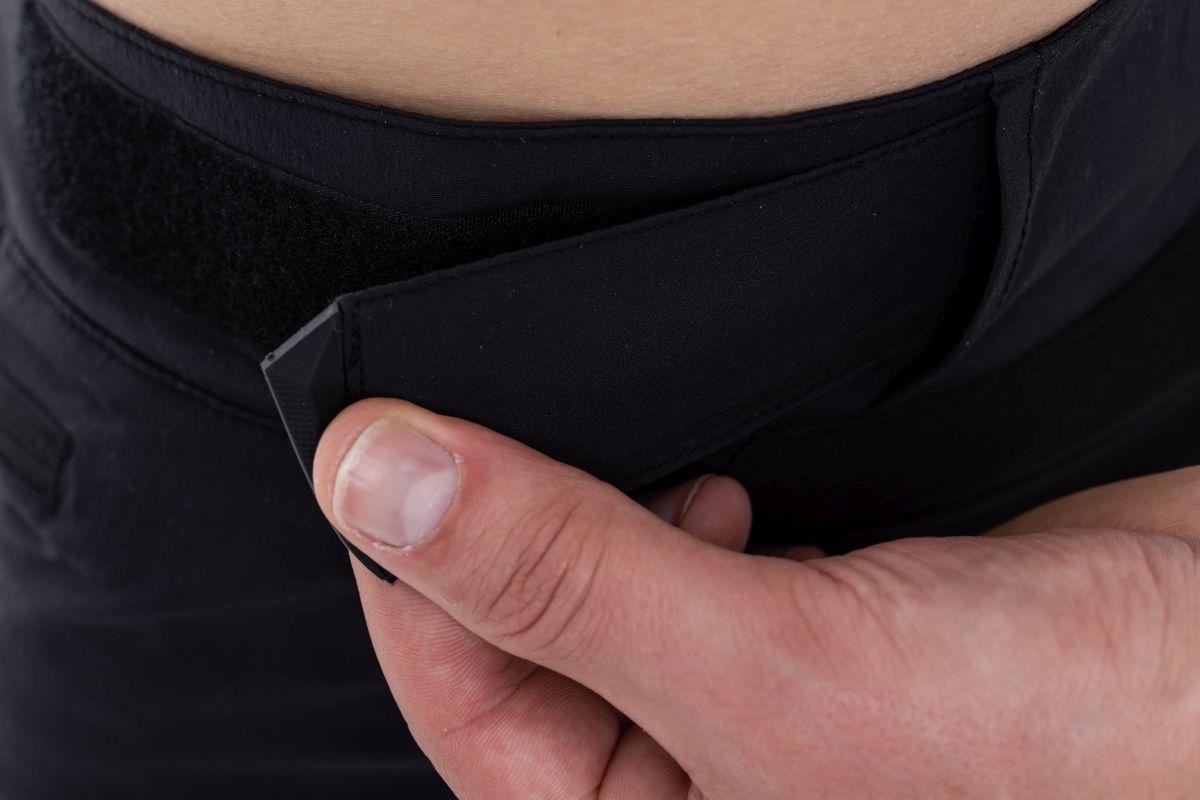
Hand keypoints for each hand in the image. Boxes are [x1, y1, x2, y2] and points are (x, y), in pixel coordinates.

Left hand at [312, 399, 1199, 798]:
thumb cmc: (1048, 744)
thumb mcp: (766, 667)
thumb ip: (569, 575)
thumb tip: (383, 478)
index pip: (469, 706)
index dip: (415, 577)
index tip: (382, 449)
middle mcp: (684, 776)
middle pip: (527, 641)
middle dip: (512, 539)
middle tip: (505, 438)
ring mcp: (740, 691)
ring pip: (601, 586)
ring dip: (596, 515)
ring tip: (659, 481)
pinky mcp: (797, 618)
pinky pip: (682, 554)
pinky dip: (679, 507)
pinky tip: (724, 487)